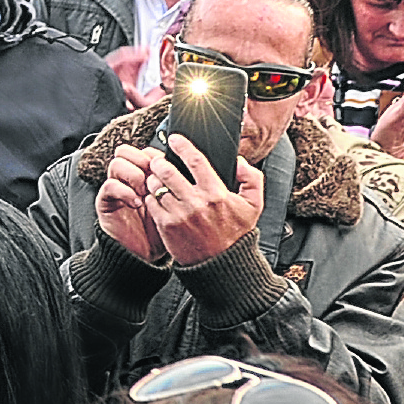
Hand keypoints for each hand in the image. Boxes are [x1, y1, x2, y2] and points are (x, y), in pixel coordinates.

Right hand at [96, 143, 172, 264]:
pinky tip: (137, 203)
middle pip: (127, 150)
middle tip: (154, 178)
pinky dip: (125, 191)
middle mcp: (129, 178)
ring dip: (134, 175)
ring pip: (117, 163)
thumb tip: (191, 167)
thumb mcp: (176, 205)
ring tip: (145, 192)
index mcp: (147, 175)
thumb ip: (178, 186)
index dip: (156, 155)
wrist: (145, 254)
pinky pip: (110, 185)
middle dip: (142, 161)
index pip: (146, 150)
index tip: (168, 168)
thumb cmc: (164, 231)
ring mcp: (116, 188)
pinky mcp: (106, 201)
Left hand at [148, 134, 263, 268]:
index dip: (182, 146)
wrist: (222, 265)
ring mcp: (179, 214)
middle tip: (158, 161)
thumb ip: (251, 178)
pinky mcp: (166, 226)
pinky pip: (150, 202)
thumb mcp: (254, 205)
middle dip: (159, 162)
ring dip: (153, 179)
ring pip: (156, 186)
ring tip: (157, 179)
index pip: (195, 161)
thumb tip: (238, 161)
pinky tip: (156, 197)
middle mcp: (196, 202)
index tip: (174, 138)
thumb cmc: (236, 234)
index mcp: (217, 193)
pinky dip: (150, 196)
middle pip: (168, 171)